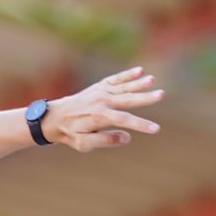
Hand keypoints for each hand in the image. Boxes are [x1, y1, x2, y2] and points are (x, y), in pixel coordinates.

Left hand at [42, 67, 164, 150]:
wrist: (54, 117)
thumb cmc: (70, 133)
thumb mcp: (84, 144)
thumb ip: (105, 141)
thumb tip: (126, 137)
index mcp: (99, 116)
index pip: (124, 120)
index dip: (141, 124)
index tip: (156, 129)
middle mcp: (102, 101)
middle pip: (128, 99)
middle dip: (145, 98)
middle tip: (161, 94)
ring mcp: (101, 92)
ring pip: (123, 87)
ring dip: (139, 83)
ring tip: (152, 80)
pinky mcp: (99, 87)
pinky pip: (115, 79)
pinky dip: (127, 75)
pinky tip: (140, 70)